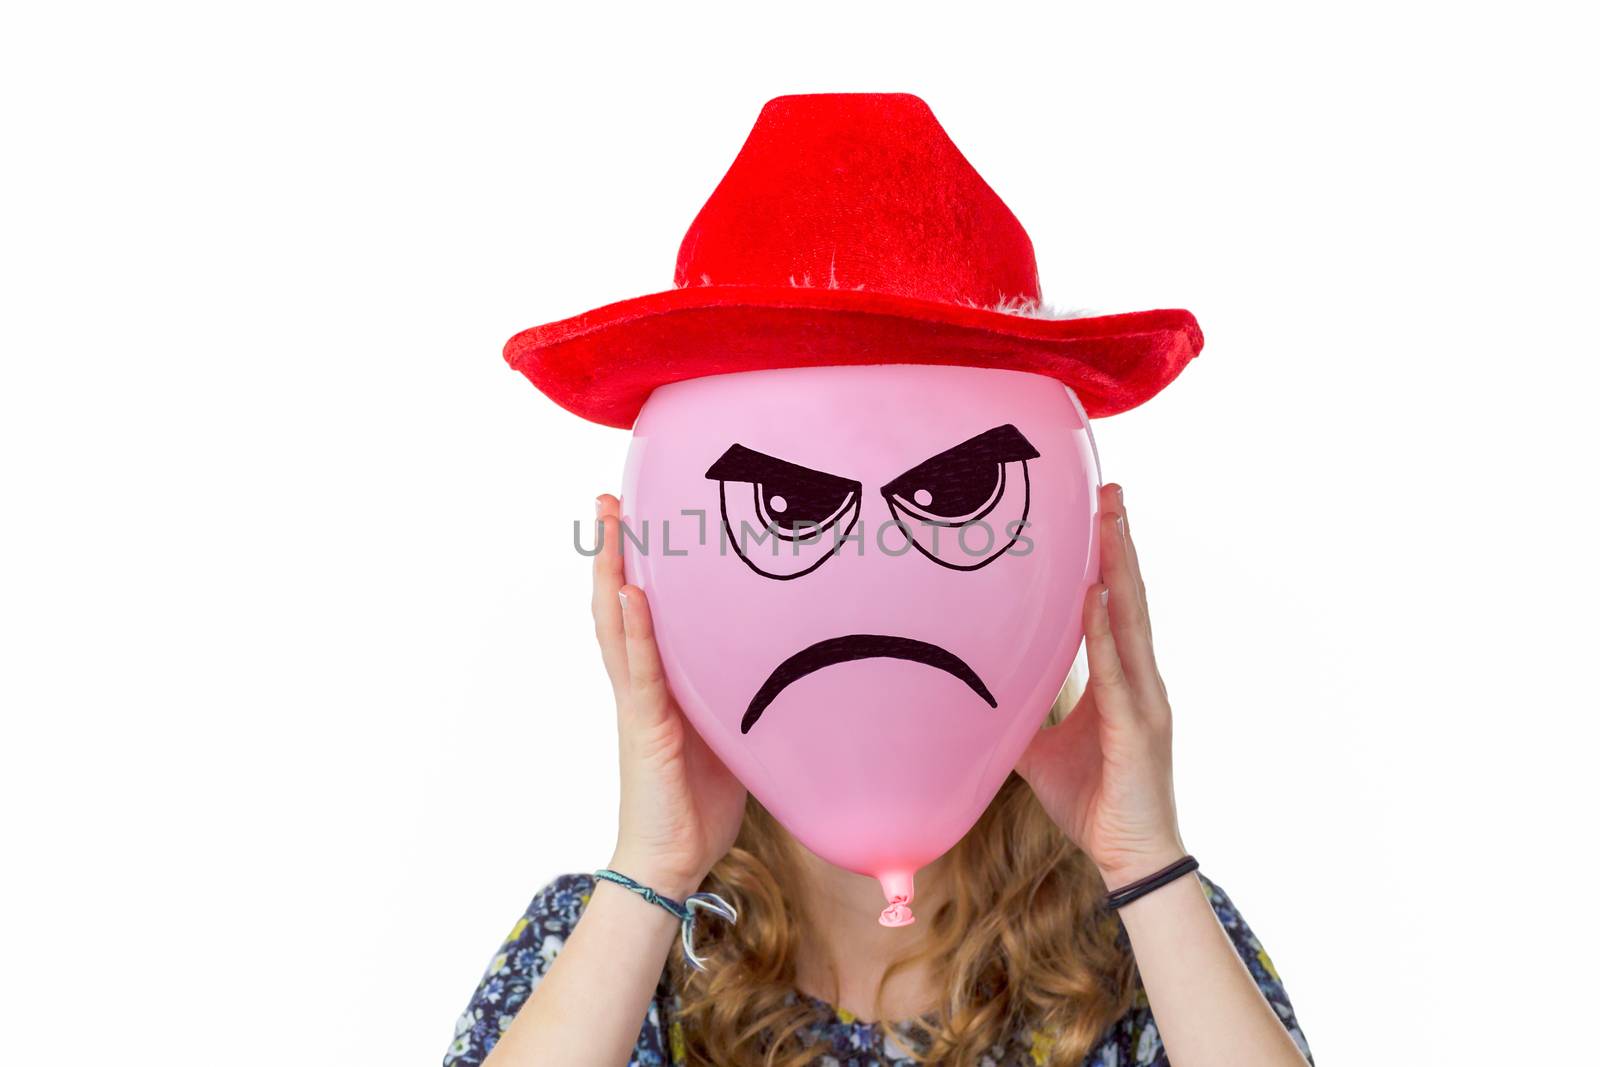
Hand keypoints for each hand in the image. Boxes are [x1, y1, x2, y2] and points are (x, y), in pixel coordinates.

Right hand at [592, 494, 746, 898]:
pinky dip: (634, 629)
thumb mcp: (729, 735)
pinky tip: (631, 592)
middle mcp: (640, 687)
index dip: (634, 566)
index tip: (635, 517)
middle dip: (613, 550)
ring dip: (612, 570)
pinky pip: (639, 672)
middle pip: (616, 604)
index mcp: (658, 687)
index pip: (639, 614)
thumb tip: (782, 663)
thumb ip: (739, 696)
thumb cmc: (699, 803)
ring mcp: (638, 706)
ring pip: (616, 625)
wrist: (670, 864)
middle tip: (609, 498)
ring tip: (611, 520)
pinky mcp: (646, 730)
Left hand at [1014, 483, 1186, 888]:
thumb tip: (973, 698)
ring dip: (1120, 569)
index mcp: (1121, 680)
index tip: (1100, 510)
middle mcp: (1140, 681)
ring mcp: (1145, 702)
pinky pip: (1116, 673)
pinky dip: (1105, 633)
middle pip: (1131, 597)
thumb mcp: (1041, 752)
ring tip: (1111, 521)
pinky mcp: (1139, 730)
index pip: (1116, 605)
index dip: (1109, 558)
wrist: (1131, 857)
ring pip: (1132, 622)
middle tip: (1111, 489)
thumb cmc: (1093, 802)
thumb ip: (1018, 717)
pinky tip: (1095, 597)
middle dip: (1121, 542)